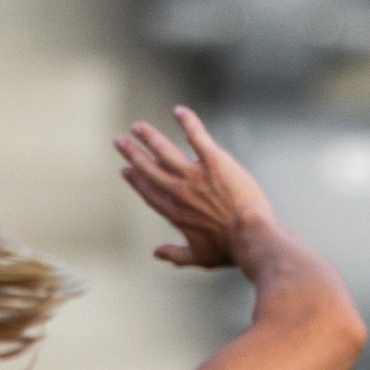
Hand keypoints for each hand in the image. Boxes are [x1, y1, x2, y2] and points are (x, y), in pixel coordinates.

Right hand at [116, 107, 280, 268]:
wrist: (250, 235)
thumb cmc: (229, 249)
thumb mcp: (199, 258)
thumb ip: (176, 255)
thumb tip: (157, 254)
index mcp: (175, 212)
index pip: (150, 192)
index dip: (136, 181)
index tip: (126, 171)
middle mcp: (179, 191)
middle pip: (150, 168)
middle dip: (133, 154)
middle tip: (120, 141)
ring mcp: (195, 174)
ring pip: (165, 150)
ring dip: (150, 136)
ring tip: (138, 126)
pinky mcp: (214, 160)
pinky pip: (197, 135)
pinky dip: (187, 121)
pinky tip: (179, 110)